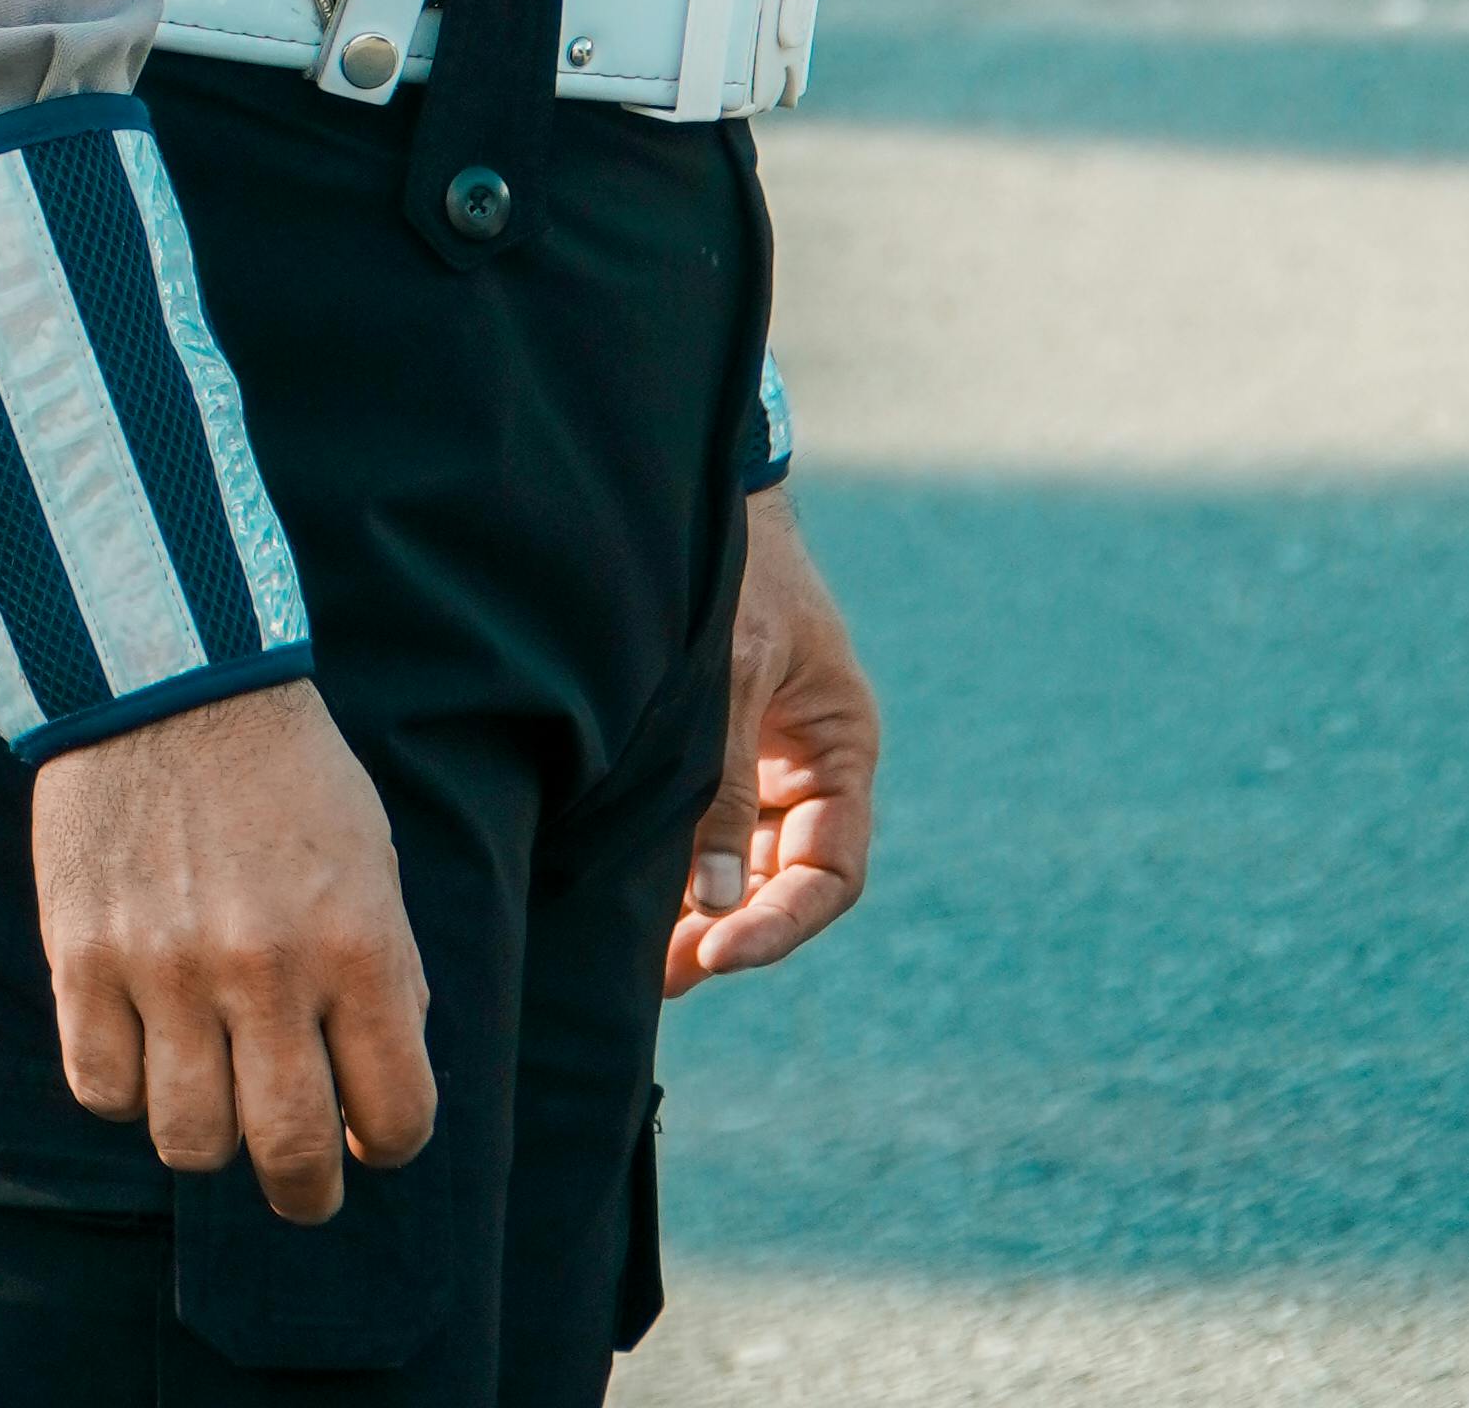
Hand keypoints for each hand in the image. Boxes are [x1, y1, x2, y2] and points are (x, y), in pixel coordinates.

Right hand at [33, 678, 436, 1224]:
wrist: (169, 675)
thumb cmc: (285, 774)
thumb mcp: (369, 857)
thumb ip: (384, 974)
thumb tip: (378, 1095)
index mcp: (357, 941)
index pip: (396, 1116)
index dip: (388, 1140)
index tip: (369, 1130)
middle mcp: (266, 969)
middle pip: (292, 1156)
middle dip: (306, 1190)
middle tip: (298, 1175)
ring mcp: (168, 969)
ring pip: (190, 1142)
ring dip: (207, 1128)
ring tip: (211, 1077)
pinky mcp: (82, 960)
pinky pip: (104, 1092)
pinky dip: (126, 1084)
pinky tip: (143, 1034)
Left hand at [664, 488, 879, 994]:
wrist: (700, 495)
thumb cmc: (741, 569)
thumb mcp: (740, 669)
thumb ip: (726, 783)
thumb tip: (713, 904)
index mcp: (840, 748)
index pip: (830, 873)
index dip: (782, 923)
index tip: (720, 949)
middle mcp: (805, 770)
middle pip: (780, 885)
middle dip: (729, 932)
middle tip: (664, 974)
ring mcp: (757, 766)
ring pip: (736, 871)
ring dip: (694, 915)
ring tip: (638, 962)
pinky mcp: (708, 757)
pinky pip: (699, 834)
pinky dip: (671, 873)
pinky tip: (628, 903)